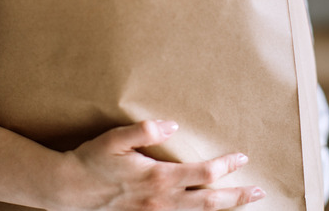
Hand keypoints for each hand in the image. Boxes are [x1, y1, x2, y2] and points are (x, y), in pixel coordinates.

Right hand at [50, 120, 265, 210]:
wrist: (69, 191)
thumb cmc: (92, 161)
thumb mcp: (114, 139)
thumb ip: (144, 130)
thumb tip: (172, 125)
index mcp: (158, 177)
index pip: (203, 173)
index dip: (225, 165)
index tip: (242, 157)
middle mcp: (162, 200)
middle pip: (209, 202)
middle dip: (237, 197)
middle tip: (260, 191)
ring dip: (225, 209)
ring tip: (245, 202)